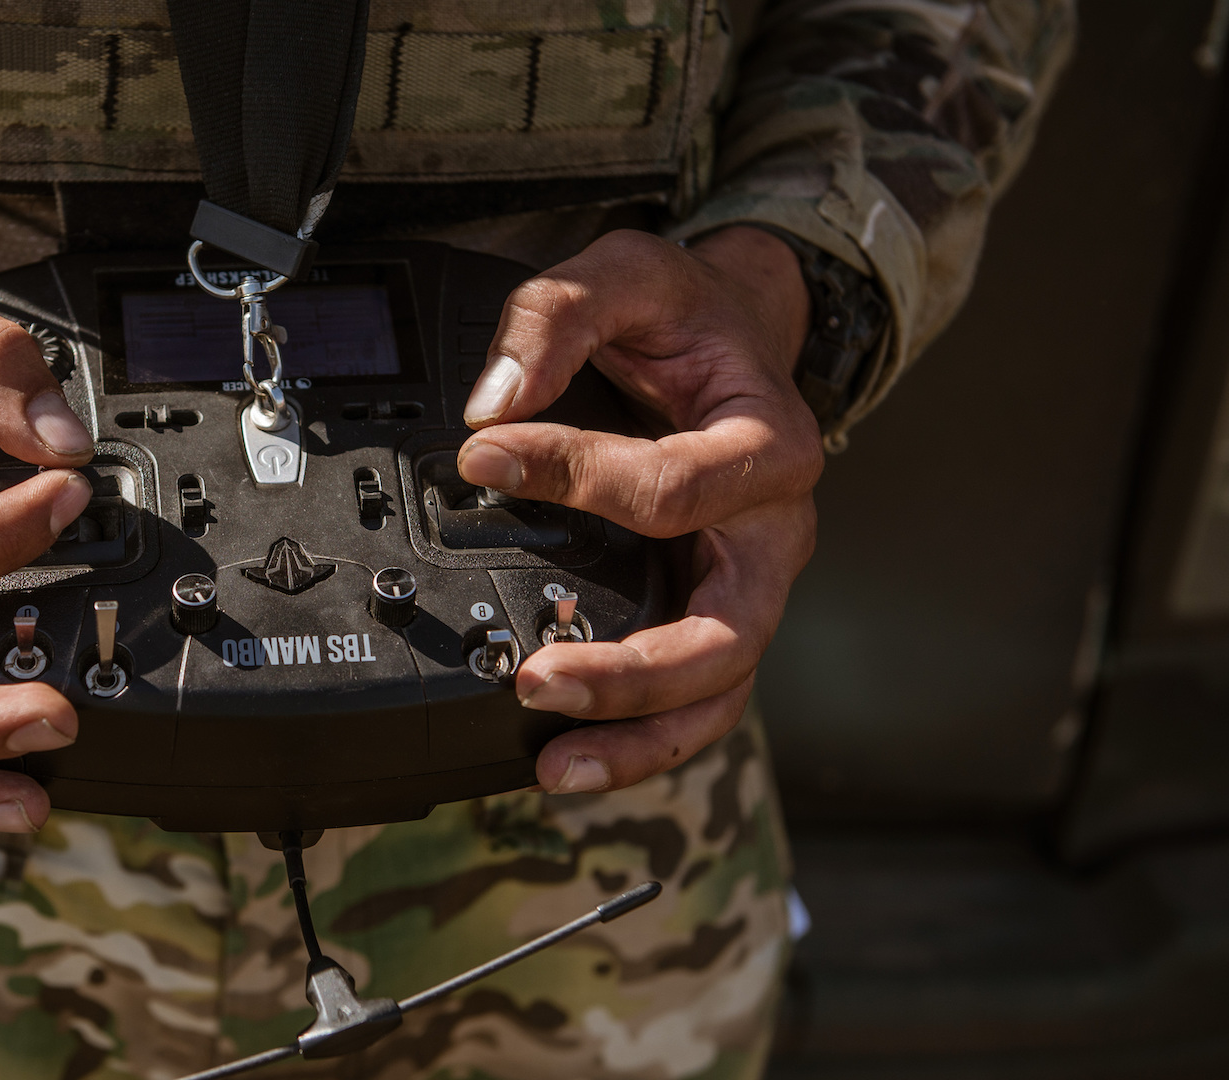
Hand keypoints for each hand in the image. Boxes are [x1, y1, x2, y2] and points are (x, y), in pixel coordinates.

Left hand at [458, 227, 822, 794]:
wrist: (738, 333)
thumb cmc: (689, 315)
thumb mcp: (628, 273)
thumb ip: (558, 317)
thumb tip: (494, 402)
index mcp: (768, 444)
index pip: (673, 485)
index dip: (572, 475)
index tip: (480, 457)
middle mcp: (774, 533)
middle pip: (726, 631)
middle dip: (632, 671)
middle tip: (535, 680)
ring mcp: (748, 585)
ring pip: (717, 691)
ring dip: (638, 734)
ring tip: (552, 765)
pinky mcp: (712, 613)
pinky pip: (693, 699)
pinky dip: (639, 739)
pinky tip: (569, 760)